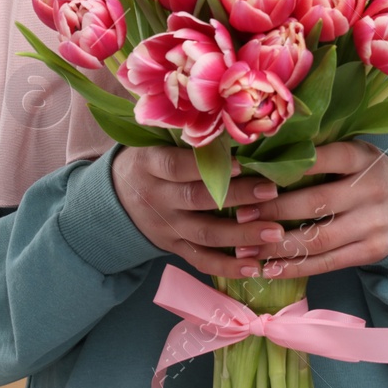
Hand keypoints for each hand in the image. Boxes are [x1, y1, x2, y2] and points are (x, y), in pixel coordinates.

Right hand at [111, 144, 284, 277]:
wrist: (112, 202)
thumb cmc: (146, 162)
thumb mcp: (151, 143)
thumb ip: (183, 137)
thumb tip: (230, 119)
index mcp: (149, 165)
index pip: (176, 166)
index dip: (206, 166)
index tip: (241, 163)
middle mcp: (157, 198)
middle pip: (198, 199)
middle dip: (237, 197)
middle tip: (272, 192)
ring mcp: (166, 227)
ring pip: (204, 234)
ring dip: (242, 236)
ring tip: (275, 232)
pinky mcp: (173, 248)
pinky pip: (201, 260)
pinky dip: (228, 267)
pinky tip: (255, 267)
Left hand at [249, 140, 387, 279]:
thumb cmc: (368, 174)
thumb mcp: (356, 154)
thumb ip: (322, 153)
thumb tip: (266, 154)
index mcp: (363, 159)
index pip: (328, 158)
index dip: (294, 166)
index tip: (257, 173)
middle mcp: (371, 191)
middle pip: (317, 203)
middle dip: (274, 211)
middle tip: (241, 214)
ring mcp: (373, 224)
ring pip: (319, 239)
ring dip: (278, 246)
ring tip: (247, 247)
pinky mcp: (371, 252)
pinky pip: (327, 263)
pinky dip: (296, 268)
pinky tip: (270, 268)